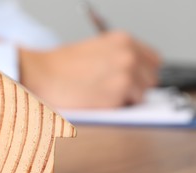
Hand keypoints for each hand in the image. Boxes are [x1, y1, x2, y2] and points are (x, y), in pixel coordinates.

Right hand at [19, 31, 160, 108]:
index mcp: (124, 41)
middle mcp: (129, 56)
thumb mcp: (95, 50)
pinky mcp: (117, 96)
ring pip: (141, 96)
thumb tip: (134, 74)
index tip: (134, 79)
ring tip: (101, 95)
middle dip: (136, 87)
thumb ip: (118, 58)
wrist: (41, 74)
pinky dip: (114, 108)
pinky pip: (126, 108)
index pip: (153, 60)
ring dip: (126, 99)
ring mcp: (125, 76)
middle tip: (113, 90)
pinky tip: (96, 101)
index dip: (143, 72)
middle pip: (151, 80)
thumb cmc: (60, 66)